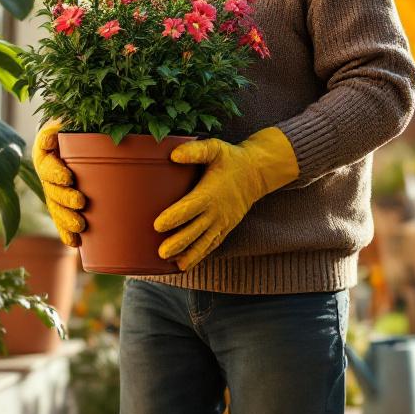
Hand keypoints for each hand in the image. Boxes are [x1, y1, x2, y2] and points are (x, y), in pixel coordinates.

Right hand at [31, 119, 86, 246]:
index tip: (68, 177)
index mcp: (44, 150)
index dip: (55, 172)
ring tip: (80, 226)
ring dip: (65, 218)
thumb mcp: (71, 117)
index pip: (46, 163)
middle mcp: (45, 171)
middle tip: (80, 203)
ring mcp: (52, 187)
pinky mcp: (61, 201)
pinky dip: (66, 231)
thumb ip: (63, 123)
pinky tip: (74, 243)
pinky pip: (60, 218)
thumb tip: (51, 137)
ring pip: (54, 206)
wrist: (75, 132)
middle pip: (51, 188)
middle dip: (64, 198)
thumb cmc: (75, 122)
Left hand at [154, 127, 299, 270]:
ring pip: (204, 243)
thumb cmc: (231, 159)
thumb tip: (173, 155)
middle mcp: (217, 211)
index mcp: (210, 193)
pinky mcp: (225, 229)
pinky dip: (199, 255)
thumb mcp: (215, 148)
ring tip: (174, 264)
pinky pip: (212, 245)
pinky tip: (184, 263)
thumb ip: (195, 151)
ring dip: (189, 255)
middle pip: (195, 231)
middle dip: (178, 243)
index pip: (190, 208)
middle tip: (161, 252)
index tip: (157, 225)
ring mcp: (222, 223)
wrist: (256, 173)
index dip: (174, 217)